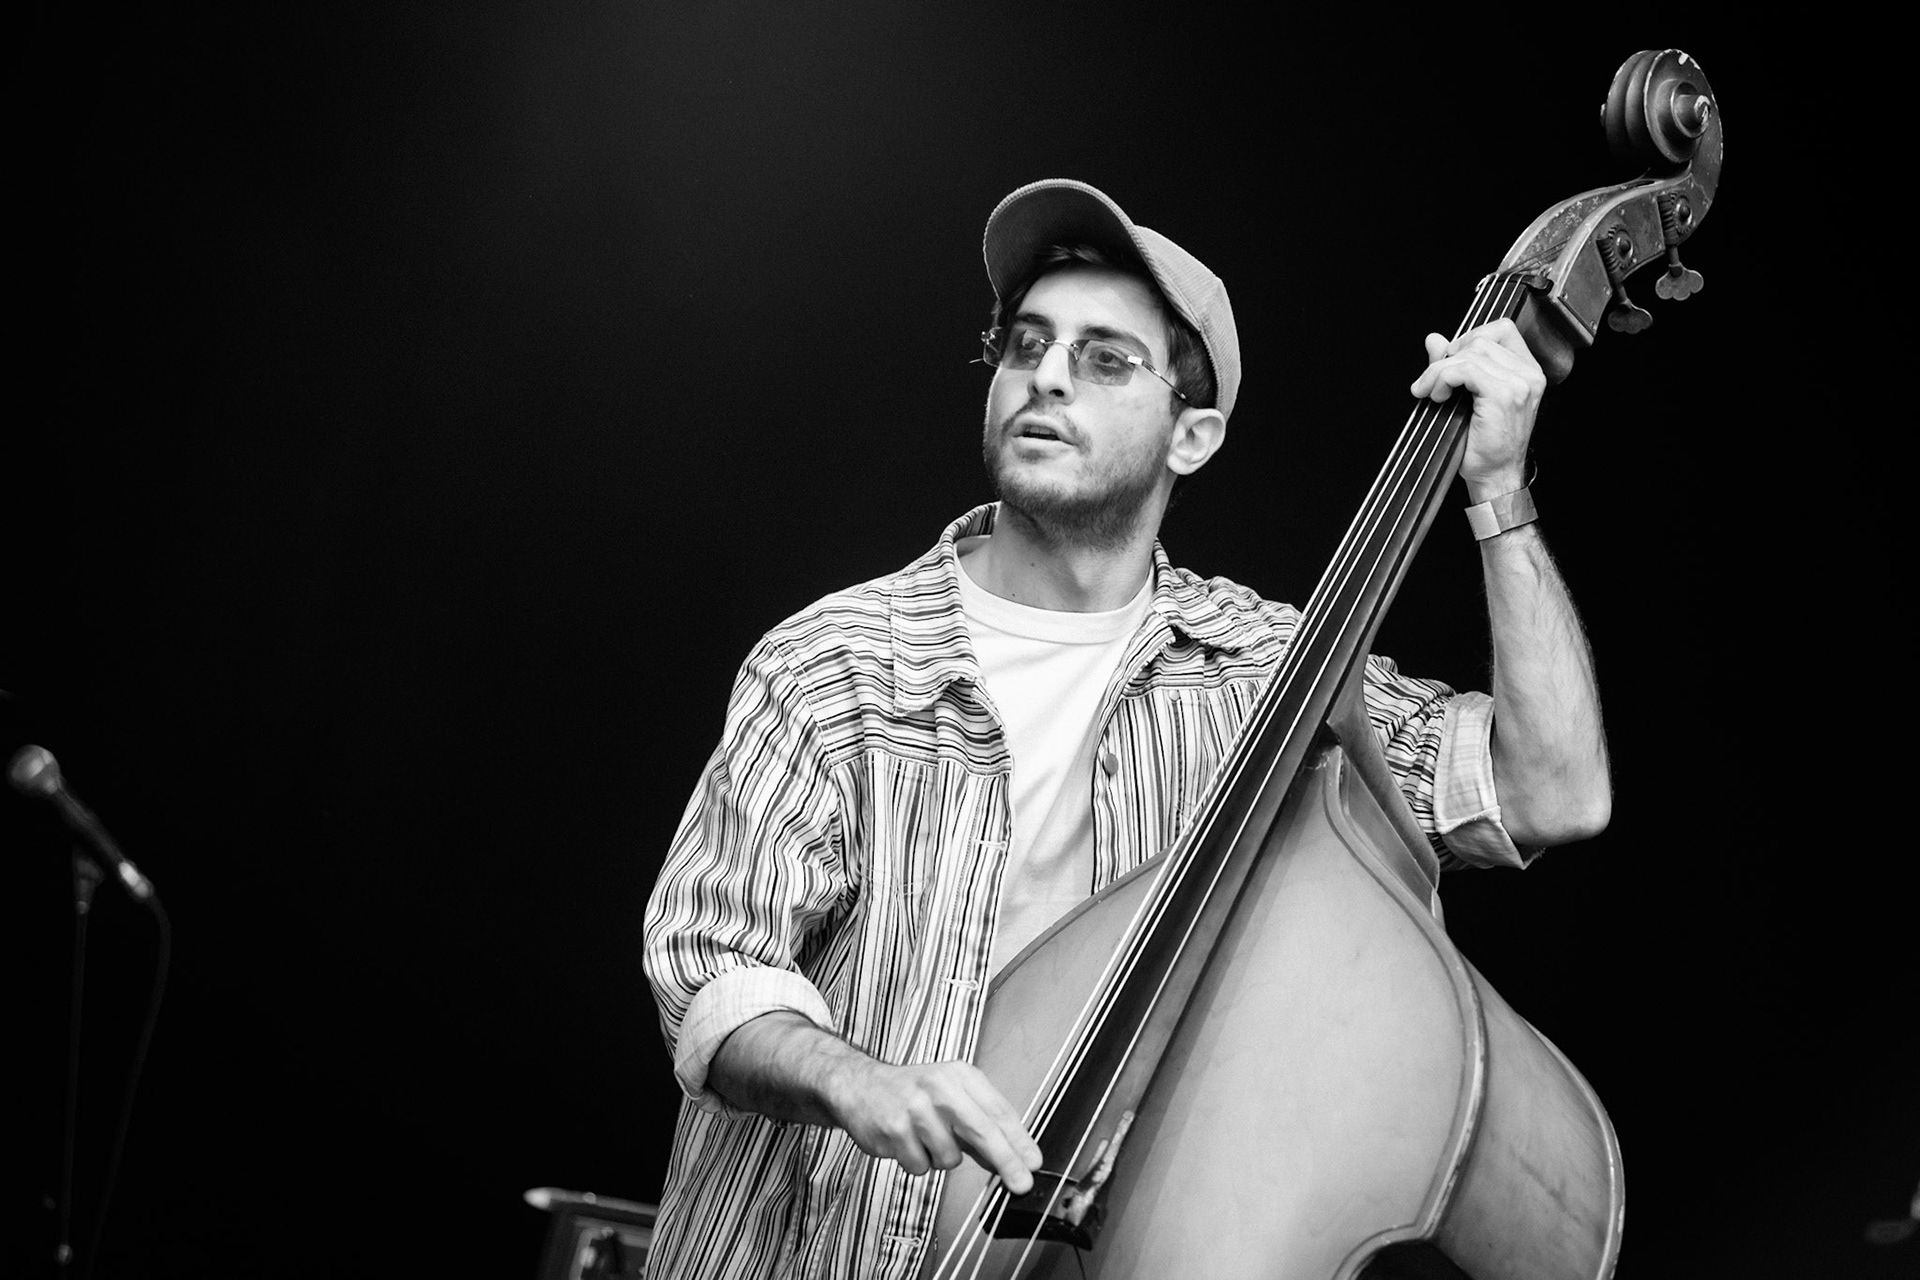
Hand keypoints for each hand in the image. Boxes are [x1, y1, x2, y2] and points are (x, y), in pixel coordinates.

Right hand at [824, 1056, 1045, 1194]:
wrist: (858, 1085)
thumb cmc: (912, 1093)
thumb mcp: (951, 1094)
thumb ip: (981, 1123)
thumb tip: (1011, 1158)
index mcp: (959, 1075)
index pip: (998, 1111)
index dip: (1019, 1141)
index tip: (1033, 1163)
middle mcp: (939, 1087)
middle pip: (983, 1131)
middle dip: (1006, 1161)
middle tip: (1021, 1184)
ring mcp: (915, 1108)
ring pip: (949, 1158)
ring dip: (940, 1158)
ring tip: (924, 1138)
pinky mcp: (894, 1130)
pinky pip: (920, 1166)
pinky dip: (916, 1162)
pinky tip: (905, 1142)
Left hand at [1408, 318, 1545, 501]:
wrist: (1494, 476)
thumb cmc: (1485, 445)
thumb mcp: (1467, 396)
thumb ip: (1453, 364)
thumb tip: (1434, 340)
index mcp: (1526, 370)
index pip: (1501, 329)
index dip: (1469, 339)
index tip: (1449, 361)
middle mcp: (1528, 374)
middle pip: (1480, 340)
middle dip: (1447, 358)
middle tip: (1430, 383)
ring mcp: (1519, 384)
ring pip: (1470, 353)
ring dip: (1439, 371)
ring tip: (1431, 392)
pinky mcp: (1504, 395)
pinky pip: (1465, 370)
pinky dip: (1443, 379)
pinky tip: (1438, 396)